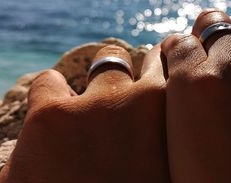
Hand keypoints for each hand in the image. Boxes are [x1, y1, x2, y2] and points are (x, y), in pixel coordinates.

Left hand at [0, 45, 169, 182]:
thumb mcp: (171, 173)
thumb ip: (176, 140)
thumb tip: (180, 117)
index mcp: (180, 122)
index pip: (180, 71)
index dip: (170, 70)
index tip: (163, 72)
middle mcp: (146, 103)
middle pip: (147, 58)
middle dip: (142, 67)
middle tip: (130, 84)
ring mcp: (97, 106)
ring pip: (106, 60)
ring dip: (102, 74)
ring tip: (93, 97)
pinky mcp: (50, 117)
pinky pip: (50, 82)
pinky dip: (52, 92)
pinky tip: (52, 112)